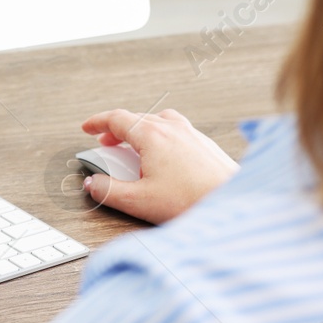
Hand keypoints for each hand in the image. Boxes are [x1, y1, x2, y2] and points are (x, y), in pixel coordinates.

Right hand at [80, 108, 237, 223]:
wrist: (235, 203)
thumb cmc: (193, 201)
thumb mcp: (139, 201)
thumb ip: (109, 191)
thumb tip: (93, 183)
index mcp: (153, 135)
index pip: (117, 118)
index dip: (97, 122)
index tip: (87, 128)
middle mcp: (173, 128)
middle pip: (137, 119)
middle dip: (117, 130)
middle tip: (106, 144)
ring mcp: (192, 134)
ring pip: (159, 121)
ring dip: (141, 131)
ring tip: (135, 150)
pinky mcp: (206, 144)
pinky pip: (176, 131)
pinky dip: (161, 137)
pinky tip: (164, 158)